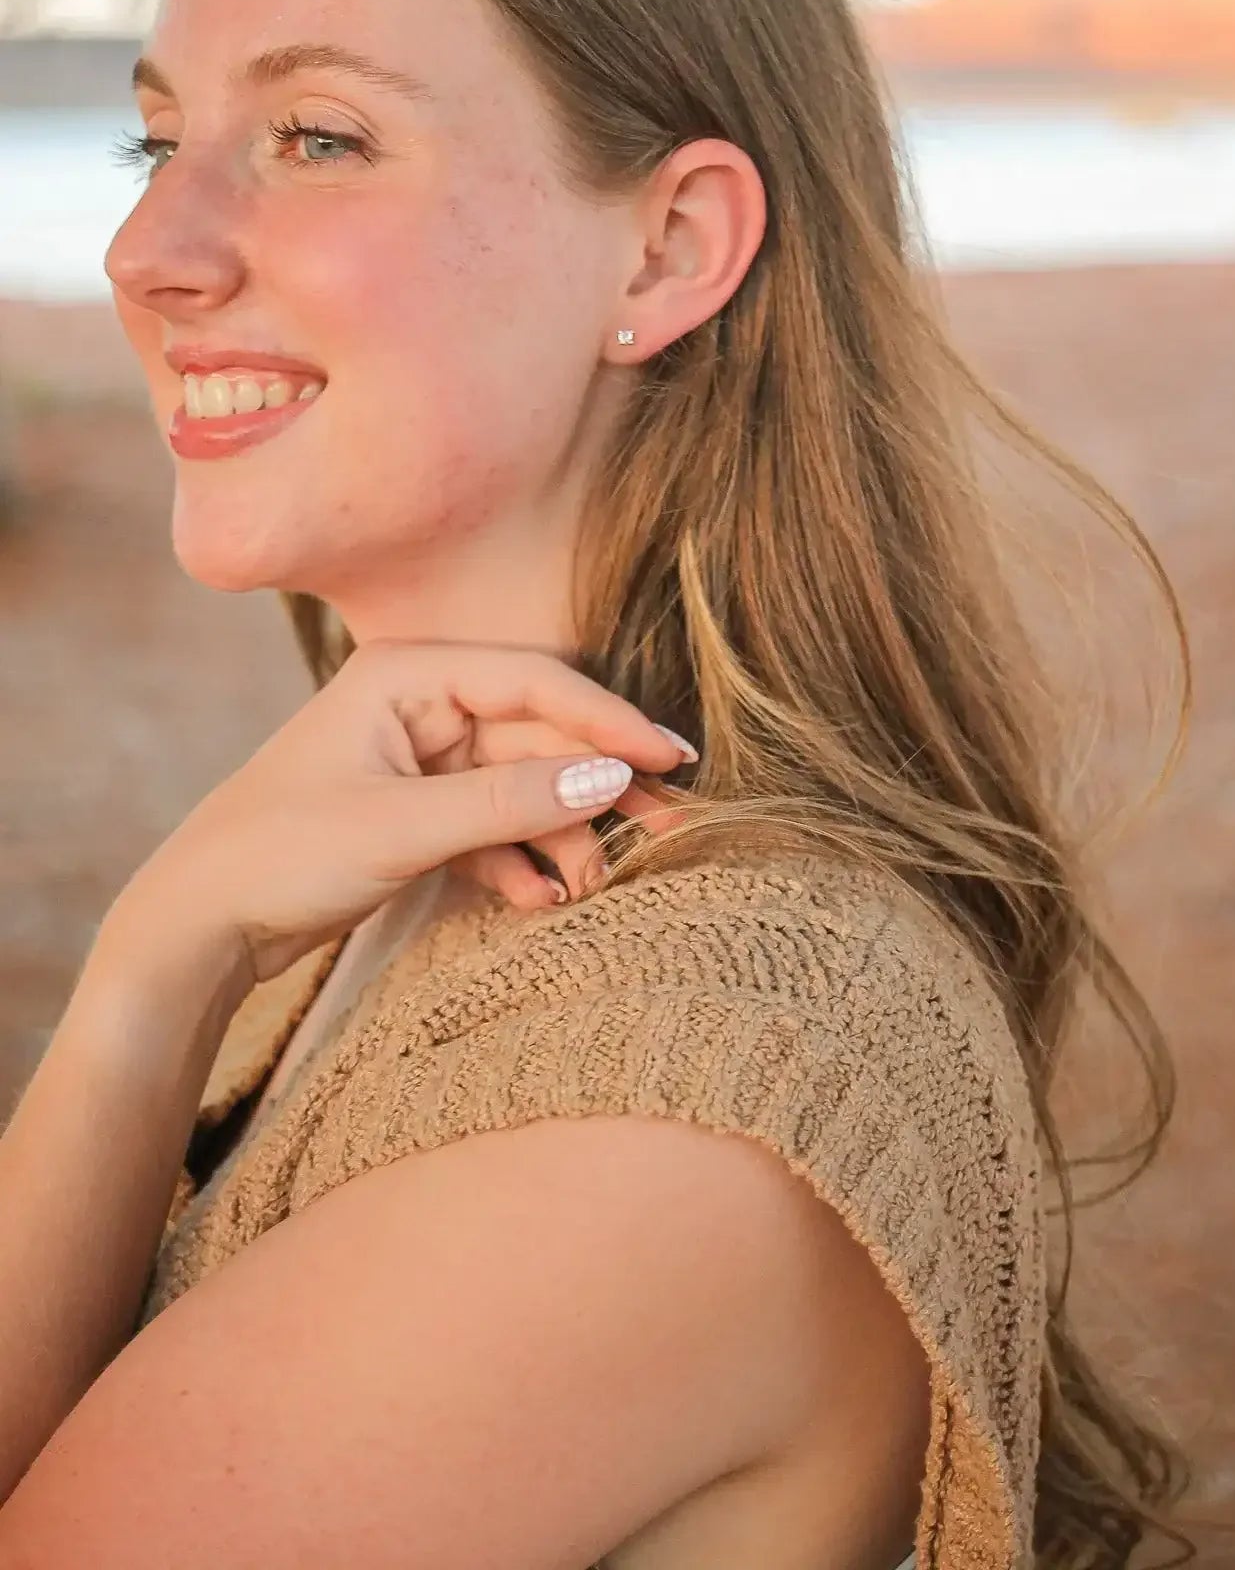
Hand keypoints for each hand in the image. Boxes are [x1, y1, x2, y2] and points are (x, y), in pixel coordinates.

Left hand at [111, 638, 695, 992]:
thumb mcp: (403, 828)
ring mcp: (419, 761)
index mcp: (406, 674)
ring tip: (594, 886)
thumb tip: (613, 778)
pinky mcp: (416, 814)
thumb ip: (511, 803)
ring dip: (563, 835)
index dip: (609, 719)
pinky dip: (520, 860)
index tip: (670, 758)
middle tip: (666, 828)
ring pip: (522, 787)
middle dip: (597, 786)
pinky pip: (493, 826)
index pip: (536, 681)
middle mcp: (418, 706)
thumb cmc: (279, 854)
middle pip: (538, 736)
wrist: (197, 928)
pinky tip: (540, 900)